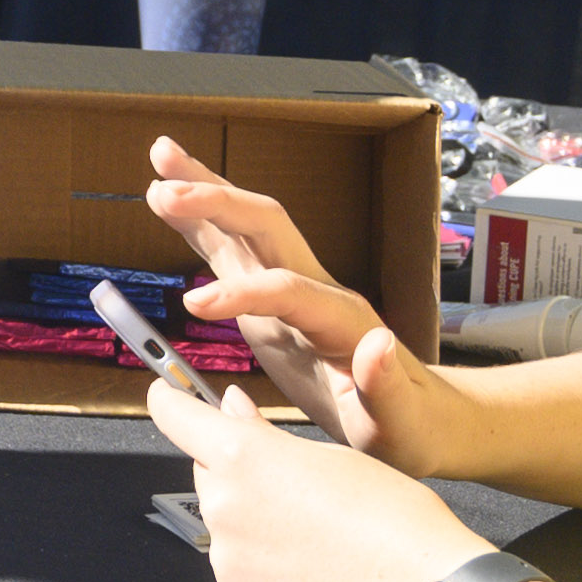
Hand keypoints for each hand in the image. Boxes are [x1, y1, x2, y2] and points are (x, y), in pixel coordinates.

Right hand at [144, 147, 437, 459]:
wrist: (420, 415)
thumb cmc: (408, 424)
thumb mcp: (401, 420)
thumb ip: (385, 386)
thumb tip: (376, 343)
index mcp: (341, 317)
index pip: (287, 288)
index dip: (240, 292)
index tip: (194, 306)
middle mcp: (316, 288)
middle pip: (267, 228)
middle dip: (217, 203)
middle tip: (165, 190)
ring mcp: (293, 288)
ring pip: (245, 226)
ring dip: (203, 191)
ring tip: (161, 157)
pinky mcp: (273, 299)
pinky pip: (232, 252)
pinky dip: (199, 224)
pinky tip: (170, 203)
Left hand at [145, 369, 489, 581]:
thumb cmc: (394, 519)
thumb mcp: (334, 456)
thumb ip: (266, 434)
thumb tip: (229, 409)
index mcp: (243, 457)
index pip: (175, 416)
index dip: (171, 400)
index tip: (168, 394)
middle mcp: (223, 506)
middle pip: (208, 475)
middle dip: (237, 474)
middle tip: (293, 488)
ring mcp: (228, 560)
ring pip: (226, 527)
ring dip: (253, 525)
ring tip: (315, 538)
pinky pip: (240, 573)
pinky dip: (263, 571)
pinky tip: (310, 572)